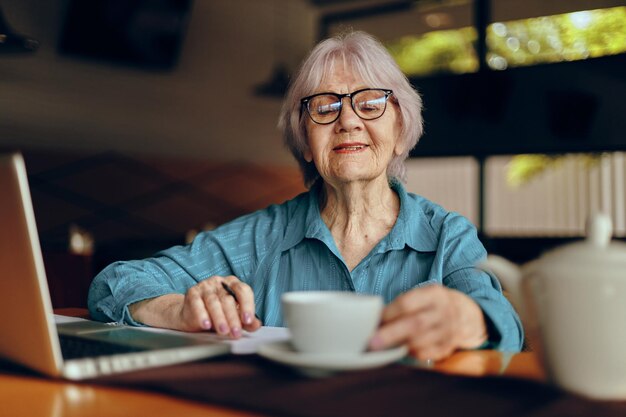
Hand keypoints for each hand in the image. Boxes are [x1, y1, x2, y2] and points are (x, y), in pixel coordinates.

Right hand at [129, 275, 261, 337]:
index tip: (248, 320)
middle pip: (228, 299)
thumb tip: (256, 325)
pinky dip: (202, 315)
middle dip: (233, 318)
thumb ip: (245, 321)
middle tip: (235, 333)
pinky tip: (206, 325)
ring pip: (214, 301)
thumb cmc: (215, 314)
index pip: (243, 291)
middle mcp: (219, 282)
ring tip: (223, 331)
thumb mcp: (232, 317)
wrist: (190, 314)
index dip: (247, 305)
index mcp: (233, 284)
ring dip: (219, 318)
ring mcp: (205, 286)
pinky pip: (197, 303)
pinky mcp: (192, 293)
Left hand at [368, 285, 486, 360]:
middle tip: (372, 342)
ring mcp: (448, 331)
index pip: (408, 303)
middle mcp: (443, 312)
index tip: (375, 321)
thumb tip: (377, 318)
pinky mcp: (448, 347)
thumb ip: (404, 303)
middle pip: (414, 324)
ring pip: (420, 341)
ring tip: (382, 348)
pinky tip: (402, 350)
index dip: (389, 313)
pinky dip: (411, 354)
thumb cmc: (435, 304)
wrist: (467, 315)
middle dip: (390, 334)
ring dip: (399, 345)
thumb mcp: (425, 294)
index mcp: (434, 294)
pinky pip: (426, 354)